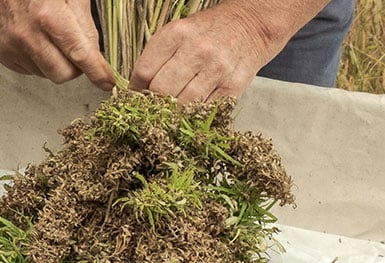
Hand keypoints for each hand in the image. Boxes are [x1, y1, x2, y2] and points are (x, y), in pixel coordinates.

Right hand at [0, 0, 115, 90]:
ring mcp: (11, 46)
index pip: (79, 54)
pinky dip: (38, 61)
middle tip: (76, 51)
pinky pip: (29, 70)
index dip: (96, 71)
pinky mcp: (1, 53)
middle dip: (75, 67)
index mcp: (48, 15)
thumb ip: (85, 26)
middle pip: (62, 74)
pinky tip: (35, 41)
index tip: (106, 83)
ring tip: (49, 37)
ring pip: (46, 74)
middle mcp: (27, 35)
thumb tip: (95, 57)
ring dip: (55, 63)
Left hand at [129, 2, 309, 101]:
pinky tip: (191, 110)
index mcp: (177, 34)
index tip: (136, 96)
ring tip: (172, 110)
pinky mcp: (233, 86)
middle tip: (154, 106)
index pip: (144, 71)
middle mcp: (197, 50)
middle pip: (161, 91)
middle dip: (154, 102)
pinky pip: (204, 110)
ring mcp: (217, 68)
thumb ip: (155, 58)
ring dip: (173, 111)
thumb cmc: (207, 32)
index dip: (135, 89)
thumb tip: (134, 90)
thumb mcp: (177, 33)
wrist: (251, 26)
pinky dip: (194, 114)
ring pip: (182, 104)